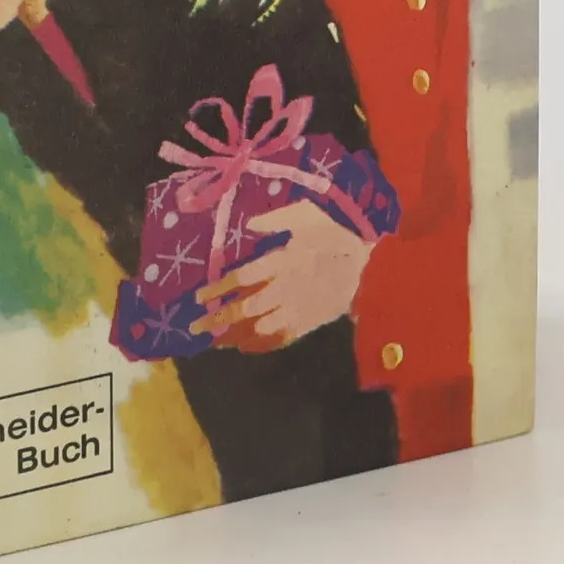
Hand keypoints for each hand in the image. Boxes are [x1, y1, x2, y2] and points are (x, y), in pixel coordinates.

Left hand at [191, 201, 373, 349]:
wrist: (368, 270)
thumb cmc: (334, 239)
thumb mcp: (307, 216)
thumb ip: (276, 219)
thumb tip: (249, 224)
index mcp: (282, 262)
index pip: (242, 278)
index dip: (219, 288)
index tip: (199, 297)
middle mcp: (284, 289)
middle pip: (245, 308)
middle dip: (218, 319)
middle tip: (196, 326)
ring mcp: (296, 310)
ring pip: (259, 328)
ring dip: (234, 336)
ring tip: (214, 341)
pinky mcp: (308, 324)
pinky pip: (279, 339)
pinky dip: (260, 345)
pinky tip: (245, 347)